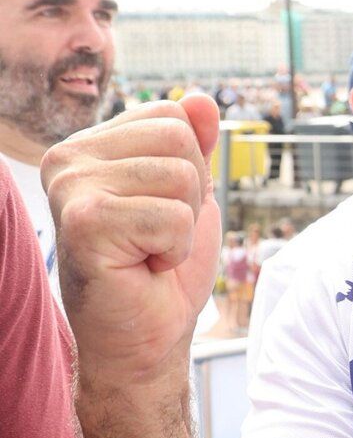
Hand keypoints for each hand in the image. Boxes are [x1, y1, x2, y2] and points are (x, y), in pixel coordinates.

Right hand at [43, 94, 221, 391]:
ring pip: (181, 177)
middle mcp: (67, 158)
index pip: (172, 115)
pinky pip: (172, 216)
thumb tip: (201, 99)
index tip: (160, 211)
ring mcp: (70, 188)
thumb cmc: (162, 269)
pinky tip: (144, 267)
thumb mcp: (189, 194)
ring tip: (149, 252)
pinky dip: (175, 249)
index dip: (190, 168)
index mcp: (88, 145)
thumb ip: (194, 143)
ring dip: (183, 227)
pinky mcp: (83, 223)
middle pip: (179, 140)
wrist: (145, 338)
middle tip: (157, 237)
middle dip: (190, 196)